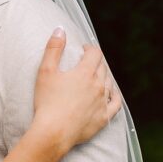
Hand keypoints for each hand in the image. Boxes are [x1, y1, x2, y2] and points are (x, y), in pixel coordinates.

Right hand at [32, 27, 121, 151]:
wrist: (53, 132)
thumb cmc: (47, 101)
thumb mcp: (46, 71)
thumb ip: (53, 48)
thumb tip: (60, 30)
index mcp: (85, 72)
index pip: (95, 54)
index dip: (90, 49)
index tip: (83, 50)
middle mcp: (98, 85)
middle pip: (103, 67)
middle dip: (96, 62)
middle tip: (87, 62)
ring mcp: (103, 102)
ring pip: (109, 83)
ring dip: (104, 77)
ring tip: (96, 76)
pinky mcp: (104, 117)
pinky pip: (116, 103)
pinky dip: (115, 96)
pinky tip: (111, 94)